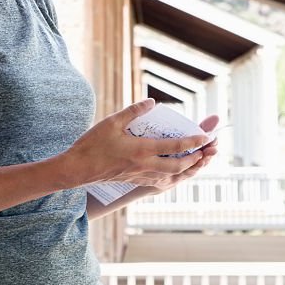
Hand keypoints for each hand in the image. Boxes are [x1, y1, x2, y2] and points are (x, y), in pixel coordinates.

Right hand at [62, 100, 211, 188]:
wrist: (77, 169)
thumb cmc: (92, 144)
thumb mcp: (112, 122)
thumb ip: (134, 111)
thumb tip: (152, 102)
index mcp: (141, 150)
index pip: (174, 147)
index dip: (193, 142)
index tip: (206, 137)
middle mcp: (144, 166)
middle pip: (178, 167)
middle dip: (196, 160)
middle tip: (207, 151)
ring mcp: (140, 175)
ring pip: (171, 177)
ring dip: (188, 171)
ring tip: (198, 163)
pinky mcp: (134, 180)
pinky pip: (160, 182)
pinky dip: (173, 178)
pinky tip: (176, 174)